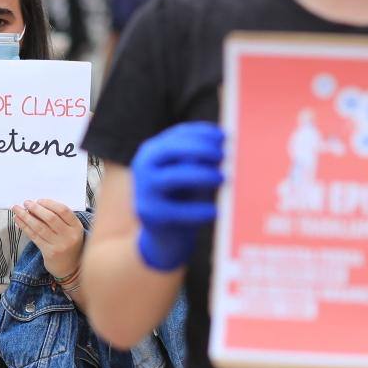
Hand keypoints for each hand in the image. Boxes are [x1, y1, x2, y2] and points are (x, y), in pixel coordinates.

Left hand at [12, 199, 83, 278]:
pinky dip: (25, 227)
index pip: (63, 210)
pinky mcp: (49, 253)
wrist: (70, 268)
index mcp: (76, 227)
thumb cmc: (68, 244)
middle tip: (26, 203)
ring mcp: (60, 245)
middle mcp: (69, 236)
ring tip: (17, 209)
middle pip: (50, 218)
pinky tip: (18, 221)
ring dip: (26, 216)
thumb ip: (59, 219)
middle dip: (36, 208)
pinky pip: (34, 237)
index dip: (49, 203)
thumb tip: (36, 205)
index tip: (38, 200)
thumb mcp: (70, 231)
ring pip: (40, 227)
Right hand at [131, 121, 224, 270]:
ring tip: (222, 178)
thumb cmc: (182, 197)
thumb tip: (223, 149)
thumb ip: (199, 160)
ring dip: (200, 175)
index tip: (224, 135)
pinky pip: (177, 211)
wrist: (164, 236)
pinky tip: (214, 211)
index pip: (178, 134)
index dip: (202, 132)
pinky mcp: (151, 215)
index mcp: (153, 152)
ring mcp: (144, 191)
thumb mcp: (188, 174)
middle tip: (223, 155)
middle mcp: (143, 167)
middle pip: (170, 150)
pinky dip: (198, 210)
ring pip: (172, 178)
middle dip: (199, 149)